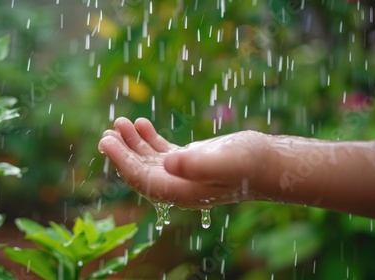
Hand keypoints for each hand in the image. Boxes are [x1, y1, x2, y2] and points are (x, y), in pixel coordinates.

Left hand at [98, 117, 269, 208]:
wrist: (268, 163)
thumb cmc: (249, 163)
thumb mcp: (224, 161)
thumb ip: (196, 164)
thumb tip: (167, 163)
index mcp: (181, 192)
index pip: (142, 180)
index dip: (121, 161)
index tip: (107, 141)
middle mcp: (178, 186)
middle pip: (140, 171)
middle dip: (122, 152)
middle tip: (107, 133)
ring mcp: (182, 174)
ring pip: (148, 160)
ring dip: (132, 143)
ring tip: (120, 123)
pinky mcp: (188, 162)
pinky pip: (161, 152)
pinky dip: (148, 138)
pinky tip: (140, 124)